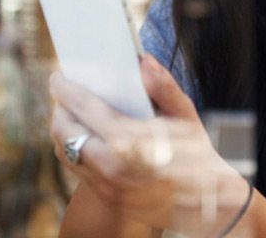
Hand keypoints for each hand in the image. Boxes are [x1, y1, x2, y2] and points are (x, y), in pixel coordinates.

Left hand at [50, 55, 250, 236]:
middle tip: (63, 94)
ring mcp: (107, 185)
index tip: (58, 77)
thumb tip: (144, 61)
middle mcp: (111, 164)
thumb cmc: (197, 154)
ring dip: (63, 130)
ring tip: (71, 113)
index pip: (83, 107)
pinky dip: (74, 149)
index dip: (65, 89)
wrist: (208, 203)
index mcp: (128, 139)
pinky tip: (85, 137)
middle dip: (60, 108)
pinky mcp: (107, 198)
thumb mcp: (184, 115)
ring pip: (65, 152)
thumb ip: (163, 86)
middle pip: (64, 131)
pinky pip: (77, 169)